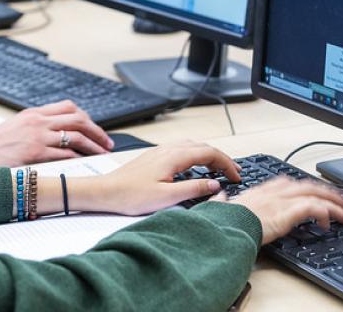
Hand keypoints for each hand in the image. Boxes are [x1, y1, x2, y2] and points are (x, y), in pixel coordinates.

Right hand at [0, 100, 113, 167]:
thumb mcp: (13, 128)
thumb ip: (33, 128)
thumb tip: (51, 137)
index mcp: (33, 114)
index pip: (68, 107)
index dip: (86, 117)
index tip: (94, 127)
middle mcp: (37, 122)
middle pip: (78, 118)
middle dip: (97, 130)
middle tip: (107, 142)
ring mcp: (36, 137)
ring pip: (76, 136)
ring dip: (94, 145)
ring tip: (103, 154)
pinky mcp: (34, 154)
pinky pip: (64, 154)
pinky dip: (79, 158)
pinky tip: (86, 164)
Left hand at [75, 141, 241, 215]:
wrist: (106, 191)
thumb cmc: (131, 195)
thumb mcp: (167, 197)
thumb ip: (194, 189)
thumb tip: (215, 185)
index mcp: (174, 156)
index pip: (210, 153)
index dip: (227, 164)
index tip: (236, 176)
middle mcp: (168, 149)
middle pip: (204, 147)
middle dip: (221, 158)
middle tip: (233, 172)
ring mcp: (161, 151)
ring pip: (193, 146)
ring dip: (209, 156)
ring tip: (219, 170)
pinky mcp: (155, 156)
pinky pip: (183, 149)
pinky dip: (197, 156)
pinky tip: (195, 167)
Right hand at [221, 177, 342, 244]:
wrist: (223, 228)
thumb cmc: (222, 221)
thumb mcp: (223, 207)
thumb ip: (224, 201)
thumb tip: (221, 198)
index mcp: (261, 190)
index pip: (289, 183)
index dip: (305, 187)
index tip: (314, 193)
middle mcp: (275, 192)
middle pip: (308, 186)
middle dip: (328, 193)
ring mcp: (283, 200)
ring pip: (316, 195)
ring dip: (335, 204)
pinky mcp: (288, 212)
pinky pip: (314, 208)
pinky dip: (325, 213)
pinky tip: (330, 223)